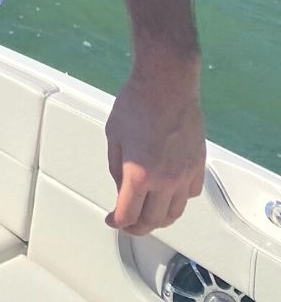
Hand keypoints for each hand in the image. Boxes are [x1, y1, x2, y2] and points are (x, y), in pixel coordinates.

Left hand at [104, 62, 205, 234]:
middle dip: (137, 226)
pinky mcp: (198, 165)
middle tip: (127, 223)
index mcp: (139, 174)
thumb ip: (116, 166)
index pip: (129, 213)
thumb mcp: (113, 135)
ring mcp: (185, 174)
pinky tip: (169, 194)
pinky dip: (178, 200)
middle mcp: (165, 180)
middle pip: (153, 220)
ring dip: (160, 219)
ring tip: (148, 216)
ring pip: (175, 212)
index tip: (111, 220)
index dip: (118, 222)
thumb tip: (122, 187)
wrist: (167, 84)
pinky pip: (190, 194)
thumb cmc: (135, 103)